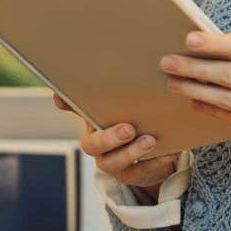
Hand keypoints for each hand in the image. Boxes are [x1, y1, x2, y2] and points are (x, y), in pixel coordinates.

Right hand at [53, 93, 179, 189]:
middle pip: (92, 144)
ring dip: (132, 152)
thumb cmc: (134, 121)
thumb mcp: (127, 105)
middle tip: (128, 129)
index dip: (66, 103)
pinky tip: (169, 152)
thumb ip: (119, 88)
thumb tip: (118, 55)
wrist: (150, 155)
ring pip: (113, 162)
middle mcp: (96, 143)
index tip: (61, 96)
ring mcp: (111, 162)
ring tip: (151, 141)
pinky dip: (155, 162)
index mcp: (92, 120)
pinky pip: (139, 172)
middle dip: (109, 137)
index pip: (74, 109)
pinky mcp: (130, 175)